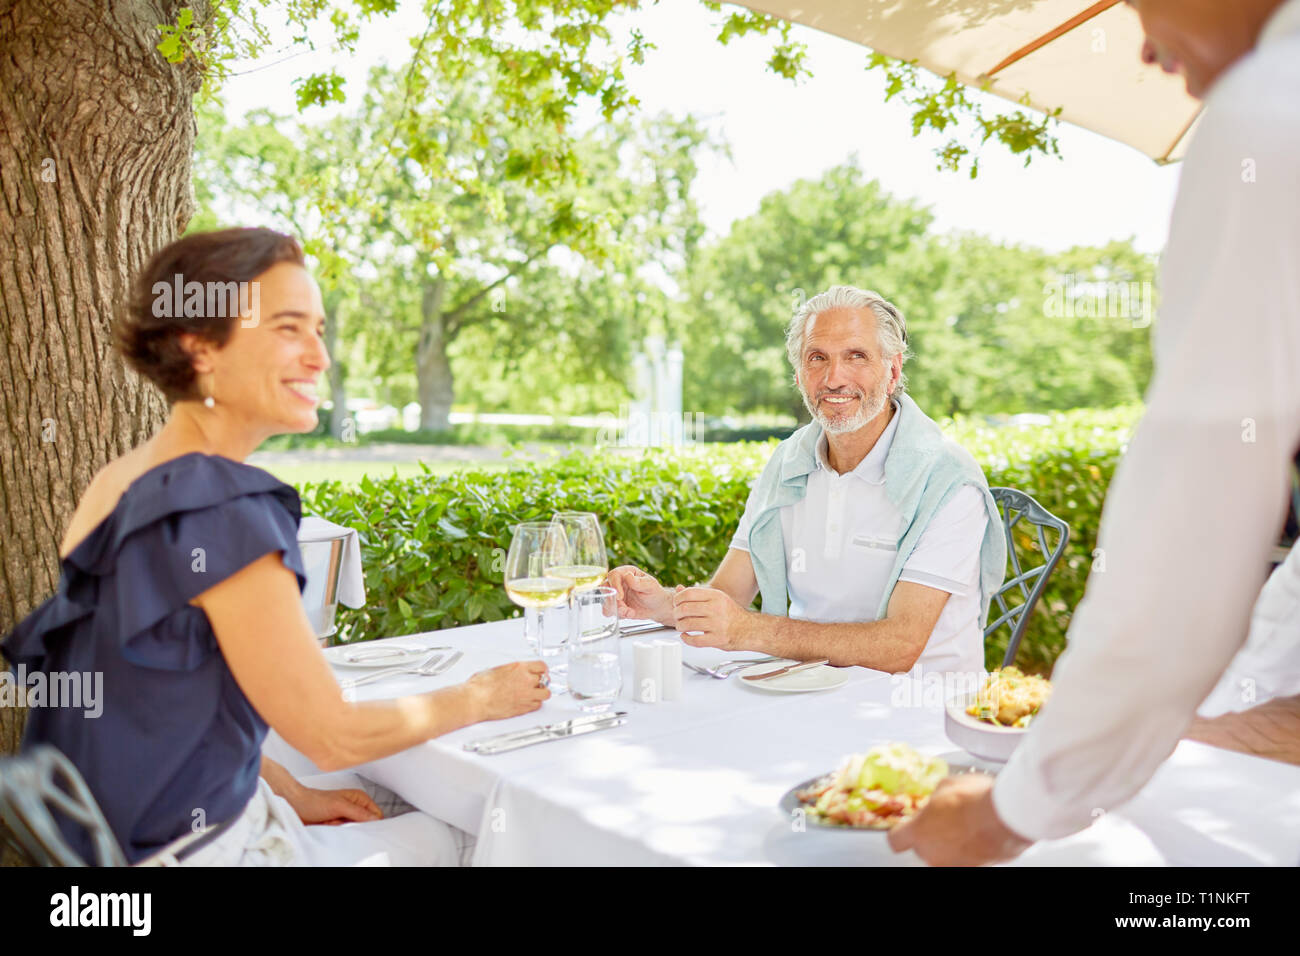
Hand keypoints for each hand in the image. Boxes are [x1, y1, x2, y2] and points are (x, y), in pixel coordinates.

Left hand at [288, 786, 382, 825]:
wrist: (296, 806)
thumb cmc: (314, 801)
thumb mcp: (339, 805)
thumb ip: (358, 812)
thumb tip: (375, 819)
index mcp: (359, 798)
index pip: (376, 814)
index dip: (369, 822)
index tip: (356, 823)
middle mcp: (354, 807)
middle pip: (363, 824)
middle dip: (350, 826)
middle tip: (339, 820)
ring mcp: (345, 817)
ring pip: (352, 830)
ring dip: (340, 828)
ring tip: (330, 821)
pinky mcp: (337, 824)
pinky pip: (342, 834)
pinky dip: (334, 831)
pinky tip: (326, 824)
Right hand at [465, 660, 550, 721]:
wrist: (476, 700)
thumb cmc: (481, 686)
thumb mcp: (497, 669)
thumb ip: (511, 670)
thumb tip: (513, 672)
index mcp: (519, 668)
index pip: (542, 666)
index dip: (542, 670)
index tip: (541, 672)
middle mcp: (526, 680)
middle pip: (545, 679)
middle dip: (541, 681)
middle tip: (536, 683)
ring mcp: (526, 695)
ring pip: (545, 694)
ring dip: (541, 693)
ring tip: (534, 693)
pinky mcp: (524, 708)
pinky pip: (538, 705)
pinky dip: (535, 704)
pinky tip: (528, 702)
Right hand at [605, 565, 672, 624]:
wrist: (658, 607)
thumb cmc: (655, 593)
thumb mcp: (650, 586)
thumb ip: (639, 582)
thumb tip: (627, 576)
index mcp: (626, 572)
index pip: (614, 575)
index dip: (615, 585)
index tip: (621, 596)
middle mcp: (618, 583)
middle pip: (605, 588)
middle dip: (613, 600)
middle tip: (623, 607)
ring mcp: (616, 595)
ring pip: (606, 601)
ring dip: (616, 609)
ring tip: (629, 612)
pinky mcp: (616, 606)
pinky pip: (610, 611)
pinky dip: (619, 615)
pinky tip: (630, 614)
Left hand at [671, 585, 751, 650]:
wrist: (750, 629)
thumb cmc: (731, 613)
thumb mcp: (717, 598)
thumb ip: (697, 594)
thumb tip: (679, 589)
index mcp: (716, 596)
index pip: (688, 594)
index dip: (677, 599)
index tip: (676, 604)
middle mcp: (716, 609)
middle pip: (685, 609)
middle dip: (676, 613)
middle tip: (677, 616)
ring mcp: (717, 625)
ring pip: (687, 624)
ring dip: (680, 626)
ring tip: (681, 626)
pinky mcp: (717, 639)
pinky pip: (694, 640)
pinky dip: (686, 639)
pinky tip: (686, 636)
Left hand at [887, 772, 1032, 865]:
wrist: (1006, 816)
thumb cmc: (974, 800)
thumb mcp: (946, 785)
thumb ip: (934, 798)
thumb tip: (937, 798)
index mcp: (918, 833)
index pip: (896, 840)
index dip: (901, 832)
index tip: (906, 825)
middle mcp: (933, 854)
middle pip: (922, 849)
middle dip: (930, 835)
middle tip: (943, 819)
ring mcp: (955, 864)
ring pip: (944, 856)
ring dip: (950, 843)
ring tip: (965, 824)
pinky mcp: (977, 868)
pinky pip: (966, 858)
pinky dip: (969, 848)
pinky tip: (979, 833)